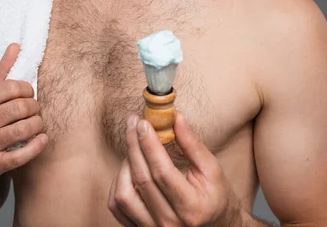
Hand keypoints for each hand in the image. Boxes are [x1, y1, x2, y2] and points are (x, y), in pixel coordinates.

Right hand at [0, 43, 47, 183]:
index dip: (27, 89)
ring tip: (38, 123)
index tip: (29, 94)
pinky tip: (42, 139)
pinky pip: (21, 156)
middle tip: (35, 109)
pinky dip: (36, 146)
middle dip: (34, 107)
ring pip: (23, 130)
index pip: (11, 88)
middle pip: (20, 108)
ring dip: (37, 125)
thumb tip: (16, 46)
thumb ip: (1, 71)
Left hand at [108, 111, 241, 226]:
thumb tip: (175, 117)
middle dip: (134, 144)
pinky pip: (117, 206)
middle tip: (133, 122)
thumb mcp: (211, 169)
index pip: (162, 172)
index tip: (144, 123)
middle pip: (142, 179)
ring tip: (134, 147)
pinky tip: (129, 167)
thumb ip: (192, 144)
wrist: (216, 226)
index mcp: (191, 208)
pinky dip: (118, 183)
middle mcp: (170, 224)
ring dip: (125, 164)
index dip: (150, 145)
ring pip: (124, 195)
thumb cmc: (215, 196)